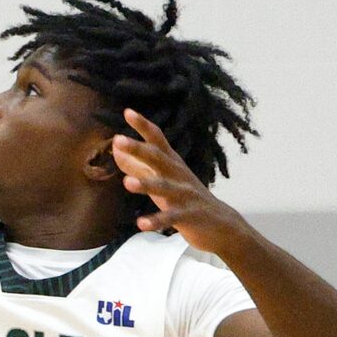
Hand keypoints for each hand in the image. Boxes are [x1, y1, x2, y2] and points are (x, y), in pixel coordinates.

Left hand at [111, 109, 251, 256]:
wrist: (222, 223)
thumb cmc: (186, 197)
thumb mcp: (162, 179)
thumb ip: (138, 164)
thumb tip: (115, 147)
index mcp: (172, 164)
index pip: (158, 140)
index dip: (143, 126)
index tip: (128, 112)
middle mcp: (178, 175)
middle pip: (158, 159)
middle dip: (139, 149)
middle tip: (119, 140)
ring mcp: (184, 195)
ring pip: (164, 188)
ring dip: (145, 185)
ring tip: (126, 183)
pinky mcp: (188, 216)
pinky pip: (170, 218)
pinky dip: (156, 221)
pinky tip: (141, 224)